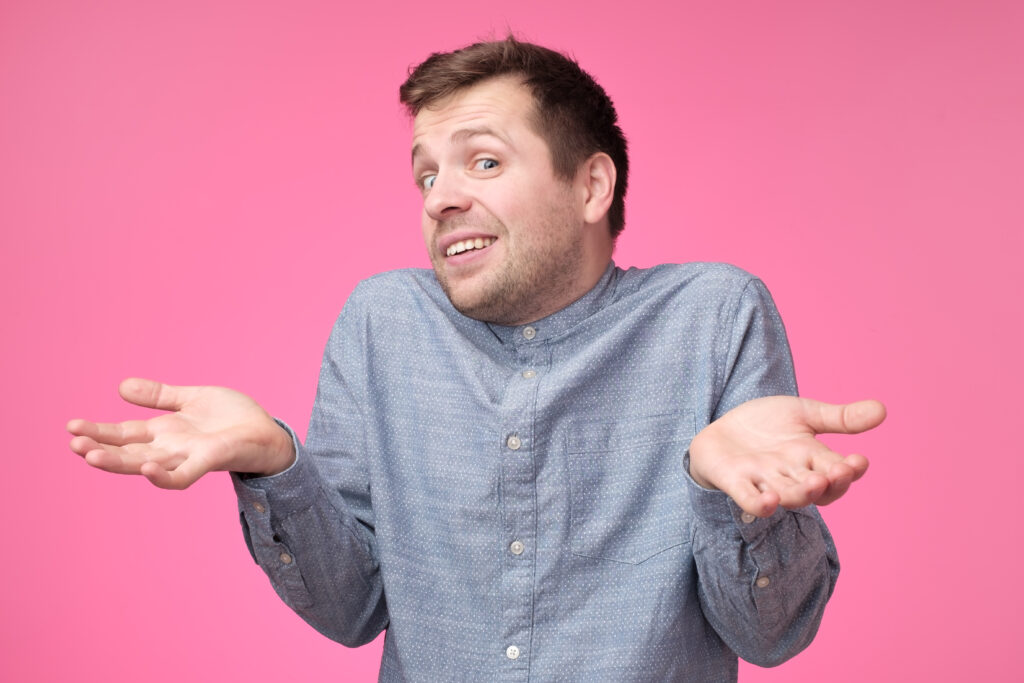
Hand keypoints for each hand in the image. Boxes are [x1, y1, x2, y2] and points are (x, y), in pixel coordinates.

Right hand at [68, 378, 295, 489]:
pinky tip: (145, 467)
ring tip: (91, 456)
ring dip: (119, 462)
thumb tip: (121, 387)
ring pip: (146, 464)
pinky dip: (163, 476)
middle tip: (73, 443)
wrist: (268, 433)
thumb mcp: (191, 399)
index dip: (98, 431)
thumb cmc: (233, 418)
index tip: (70, 427)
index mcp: (165, 431)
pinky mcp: (209, 460)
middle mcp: (171, 448)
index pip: (124, 433)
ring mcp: (188, 456)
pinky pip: (182, 475)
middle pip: (127, 451)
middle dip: (99, 449)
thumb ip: (160, 395)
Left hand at [688, 396, 885, 516]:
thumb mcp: (804, 413)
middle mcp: (791, 475)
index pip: (837, 472)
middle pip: (816, 488)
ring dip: (800, 493)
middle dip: (827, 483)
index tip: (859, 461)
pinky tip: (768, 502)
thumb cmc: (767, 424)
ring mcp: (764, 481)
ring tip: (812, 483)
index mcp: (812, 459)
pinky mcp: (736, 482)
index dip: (849, 471)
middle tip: (835, 473)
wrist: (723, 426)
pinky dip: (759, 503)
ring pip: (787, 495)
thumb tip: (882, 409)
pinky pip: (749, 499)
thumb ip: (840, 417)